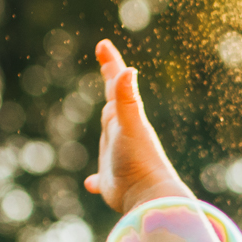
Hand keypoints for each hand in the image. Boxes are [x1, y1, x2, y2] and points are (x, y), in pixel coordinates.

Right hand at [83, 38, 194, 214]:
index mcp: (124, 119)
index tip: (104, 44)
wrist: (150, 197)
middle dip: (110, 84)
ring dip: (107, 126)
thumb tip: (127, 70)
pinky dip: (95, 179)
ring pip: (109, 137)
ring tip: (105, 118)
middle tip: (107, 66)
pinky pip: (101, 178)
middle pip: (114, 103)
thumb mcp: (130, 126)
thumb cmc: (140, 160)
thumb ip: (127, 100)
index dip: (110, 63)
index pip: (116, 84)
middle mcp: (121, 134)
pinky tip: (91, 183)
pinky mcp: (112, 182)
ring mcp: (117, 157)